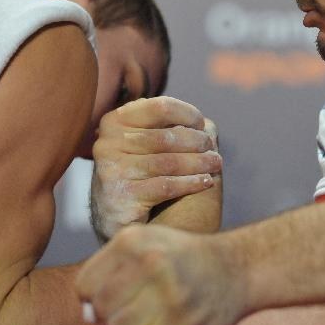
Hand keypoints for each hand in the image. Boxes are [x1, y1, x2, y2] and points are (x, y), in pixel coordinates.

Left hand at [76, 225, 245, 324]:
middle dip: (112, 314)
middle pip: (100, 308)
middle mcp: (150, 261)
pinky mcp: (180, 324)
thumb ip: (110, 271)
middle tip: (137, 308)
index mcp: (134, 240)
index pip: (85, 284)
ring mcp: (167, 293)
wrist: (238, 268)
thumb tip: (86, 315)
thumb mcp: (146, 244)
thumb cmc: (185, 259)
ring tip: (151, 318)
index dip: (93, 296)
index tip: (116, 295)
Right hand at [91, 96, 222, 241]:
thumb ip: (167, 127)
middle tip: (213, 149)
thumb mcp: (146, 144)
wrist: (115, 216)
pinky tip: (206, 182)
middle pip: (166, 137)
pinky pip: (166, 185)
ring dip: (199, 163)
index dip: (187, 114)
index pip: (160, 107)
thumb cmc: (139, 172)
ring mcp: (112, 170)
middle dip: (196, 142)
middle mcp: (108, 143)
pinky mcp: (121, 196)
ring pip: (168, 162)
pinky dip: (191, 183)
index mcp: (114, 121)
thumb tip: (208, 124)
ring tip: (216, 164)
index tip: (202, 125)